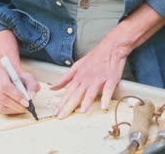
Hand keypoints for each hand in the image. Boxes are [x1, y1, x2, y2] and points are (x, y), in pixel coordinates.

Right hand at [0, 66, 39, 114]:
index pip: (6, 86)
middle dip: (17, 105)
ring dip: (14, 110)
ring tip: (24, 109)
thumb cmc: (20, 78)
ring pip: (1, 106)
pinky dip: (10, 111)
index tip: (27, 102)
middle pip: (2, 98)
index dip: (16, 96)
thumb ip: (33, 85)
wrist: (13, 77)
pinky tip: (17, 108)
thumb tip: (32, 96)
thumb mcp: (29, 78)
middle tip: (27, 108)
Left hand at [51, 3, 164, 118]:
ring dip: (86, 102)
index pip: (68, 92)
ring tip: (82, 111)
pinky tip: (103, 106)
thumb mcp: (77, 66)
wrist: (111, 47)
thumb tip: (53, 87)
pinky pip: (108, 89)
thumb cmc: (94, 58)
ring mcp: (99, 79)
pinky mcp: (111, 79)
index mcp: (78, 77)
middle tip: (62, 116)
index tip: (55, 113)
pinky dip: (106, 97)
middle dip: (68, 106)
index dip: (61, 103)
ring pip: (91, 92)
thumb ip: (65, 78)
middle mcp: (87, 79)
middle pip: (76, 94)